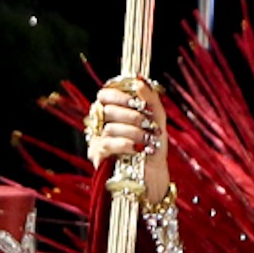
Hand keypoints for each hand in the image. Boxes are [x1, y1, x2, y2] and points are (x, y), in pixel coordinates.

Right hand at [88, 76, 168, 206]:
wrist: (154, 173)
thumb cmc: (153, 144)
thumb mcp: (156, 118)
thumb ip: (150, 98)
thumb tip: (139, 80)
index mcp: (112, 111)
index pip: (105, 95)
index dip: (120, 96)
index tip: (138, 103)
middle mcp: (101, 123)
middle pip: (108, 110)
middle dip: (132, 116)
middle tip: (148, 124)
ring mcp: (97, 139)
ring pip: (110, 128)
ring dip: (134, 132)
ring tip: (149, 139)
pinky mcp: (98, 156)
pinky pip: (107, 144)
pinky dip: (125, 144)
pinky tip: (139, 148)